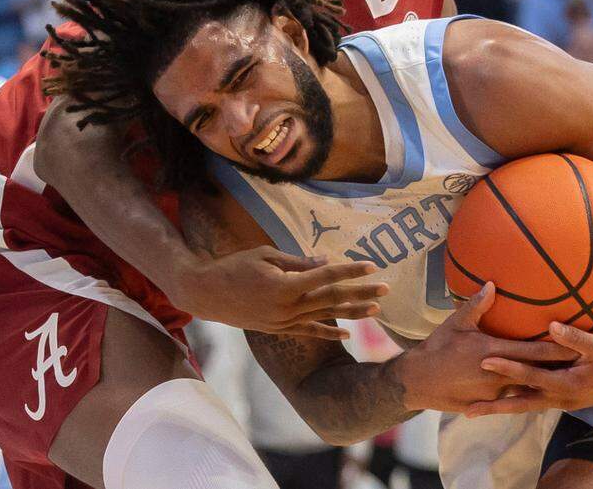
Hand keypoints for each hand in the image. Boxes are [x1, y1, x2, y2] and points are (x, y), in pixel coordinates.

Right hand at [171, 246, 388, 340]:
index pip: (326, 277)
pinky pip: (309, 332)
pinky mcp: (278, 329)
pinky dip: (329, 333)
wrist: (206, 293)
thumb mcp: (265, 256)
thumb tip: (325, 263)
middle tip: (386, 289)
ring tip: (376, 310)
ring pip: (325, 317)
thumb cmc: (234, 267)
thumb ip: (297, 263)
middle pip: (332, 299)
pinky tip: (348, 335)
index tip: (371, 266)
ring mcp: (284, 322)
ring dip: (352, 313)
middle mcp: (288, 307)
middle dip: (361, 293)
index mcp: (285, 285)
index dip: (350, 271)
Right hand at [396, 284, 579, 412]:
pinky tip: (543, 391)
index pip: (533, 351)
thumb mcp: (455, 324)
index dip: (557, 348)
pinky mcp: (489, 402)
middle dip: (561, 367)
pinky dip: (529, 393)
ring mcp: (495, 391)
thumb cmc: (437, 348)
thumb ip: (476, 306)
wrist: (419, 381)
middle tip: (587, 362)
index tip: (579, 344)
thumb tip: (492, 285)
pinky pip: (514, 397)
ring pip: (529, 387)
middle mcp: (498, 373)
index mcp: (492, 351)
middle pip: (538, 371)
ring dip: (548, 382)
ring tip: (572, 377)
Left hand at [465, 321, 592, 417]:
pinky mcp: (565, 397)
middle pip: (522, 402)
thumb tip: (552, 326)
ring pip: (528, 405)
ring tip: (478, 410)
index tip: (484, 361)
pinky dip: (519, 401)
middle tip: (467, 409)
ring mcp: (563, 400)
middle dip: (496, 406)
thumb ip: (577, 338)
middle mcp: (563, 397)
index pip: (531, 376)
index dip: (508, 368)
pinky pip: (536, 401)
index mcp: (569, 383)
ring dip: (504, 407)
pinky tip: (504, 398)